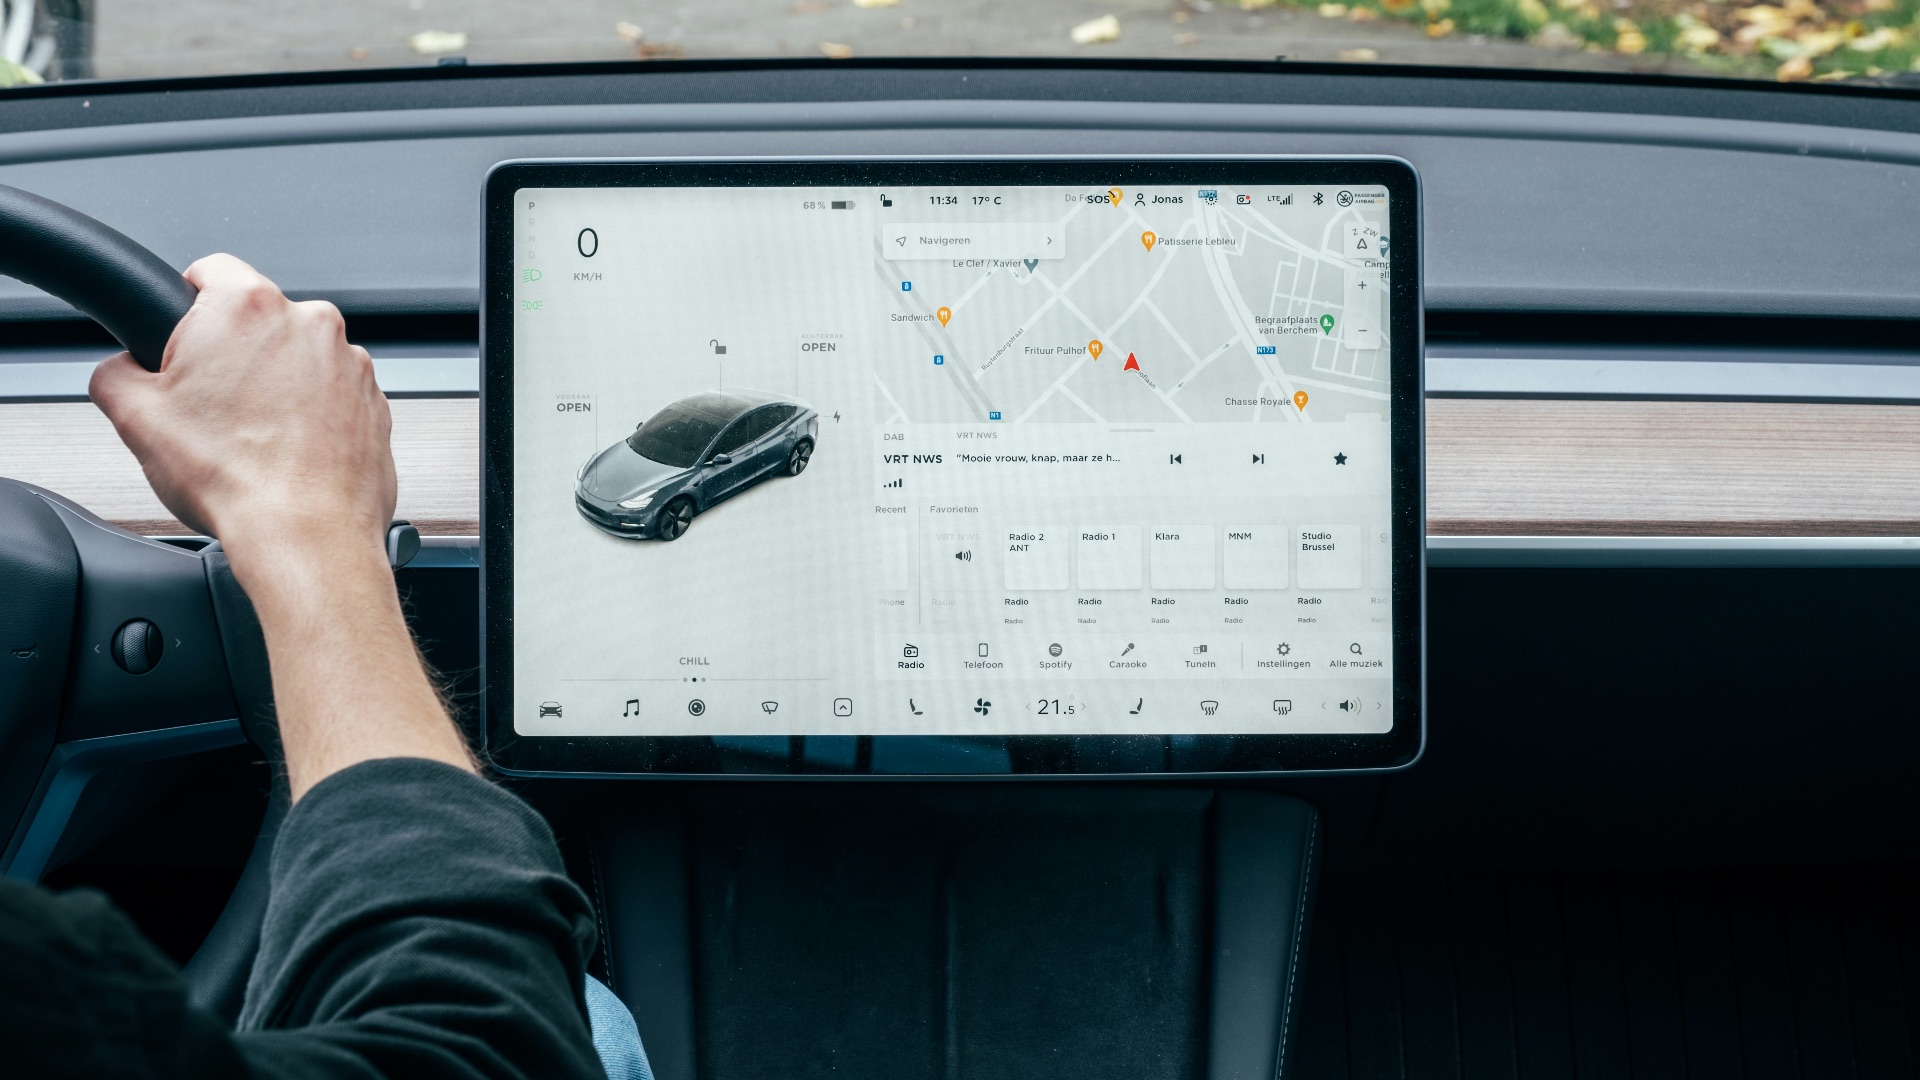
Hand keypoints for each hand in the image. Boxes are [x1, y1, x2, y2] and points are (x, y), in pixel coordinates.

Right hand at [91, 254, 470, 797]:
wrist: (305, 534)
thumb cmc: (234, 478)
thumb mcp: (135, 417)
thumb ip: (116, 373)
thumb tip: (120, 370)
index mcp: (248, 306)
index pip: (208, 271)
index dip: (185, 303)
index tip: (180, 332)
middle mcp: (310, 323)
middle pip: (258, 321)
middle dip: (232, 354)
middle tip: (208, 403)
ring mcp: (351, 364)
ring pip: (299, 360)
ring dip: (277, 386)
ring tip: (251, 438)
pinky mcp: (375, 403)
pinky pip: (334, 396)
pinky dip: (314, 416)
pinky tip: (288, 453)